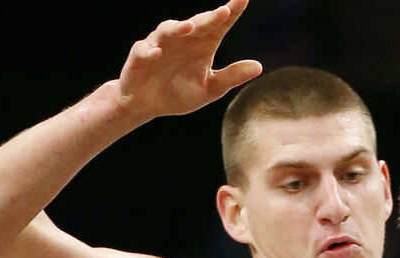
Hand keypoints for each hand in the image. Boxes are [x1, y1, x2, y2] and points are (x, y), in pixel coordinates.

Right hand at [113, 0, 261, 121]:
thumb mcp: (210, 88)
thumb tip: (259, 66)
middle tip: (223, 12)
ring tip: (189, 28)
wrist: (148, 104)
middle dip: (209, 18)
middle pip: (197, 24)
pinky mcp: (140, 56)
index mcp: (203, 44)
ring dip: (178, 28)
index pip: (220, 25)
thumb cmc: (180, 92)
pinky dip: (150, 51)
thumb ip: (231, 77)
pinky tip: (158, 53)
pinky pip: (144, 51)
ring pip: (169, 30)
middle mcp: (183, 39)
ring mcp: (160, 45)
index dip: (232, 11)